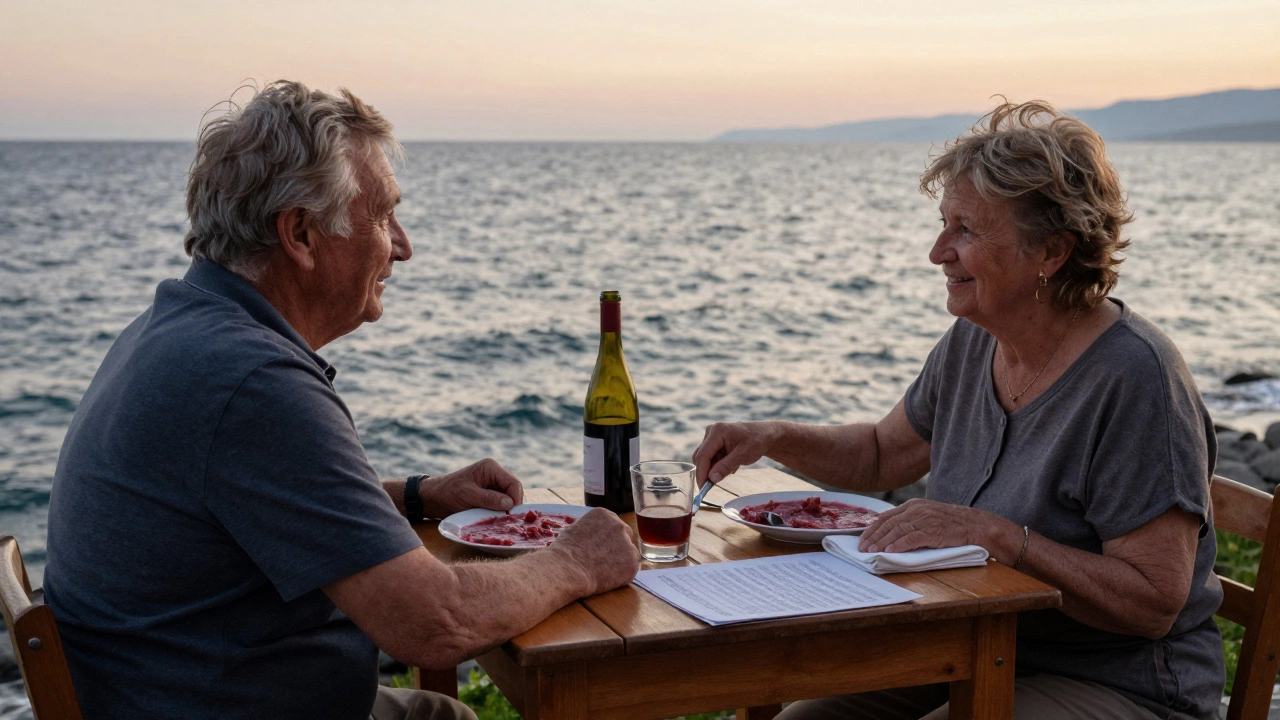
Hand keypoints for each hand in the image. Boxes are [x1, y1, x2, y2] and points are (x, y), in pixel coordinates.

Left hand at [419, 458, 522, 517]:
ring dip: (506, 510)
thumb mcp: (468, 496)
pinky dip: (500, 512)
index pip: (513, 483)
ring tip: (501, 521)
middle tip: (507, 520)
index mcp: (491, 468)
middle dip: (512, 505)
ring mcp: (493, 485)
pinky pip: (501, 504)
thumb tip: (510, 504)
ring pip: (509, 499)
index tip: (511, 515)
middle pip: (514, 491)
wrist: (432, 499)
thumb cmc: (447, 493)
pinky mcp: (490, 495)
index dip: (516, 499)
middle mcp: (495, 474)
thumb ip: (489, 499)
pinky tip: (496, 519)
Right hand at [550, 508, 638, 595]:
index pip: (613, 524)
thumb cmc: (564, 552)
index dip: (608, 537)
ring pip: (628, 553)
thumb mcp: (574, 529)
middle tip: (605, 559)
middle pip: (625, 535)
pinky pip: (630, 568)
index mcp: (605, 515)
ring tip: (601, 570)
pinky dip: (621, 574)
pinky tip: (607, 577)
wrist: (566, 569)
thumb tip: (590, 534)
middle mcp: (619, 525)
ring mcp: (627, 543)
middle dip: (618, 546)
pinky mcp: (632, 562)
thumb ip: (589, 529)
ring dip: (619, 561)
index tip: (601, 547)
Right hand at [692, 421, 779, 485]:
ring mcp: (711, 436)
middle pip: (701, 457)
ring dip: (715, 468)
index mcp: (718, 432)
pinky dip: (718, 464)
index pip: (703, 455)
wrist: (763, 435)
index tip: (702, 487)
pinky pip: (710, 457)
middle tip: (717, 483)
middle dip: (708, 471)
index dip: (701, 472)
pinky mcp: (713, 442)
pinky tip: (732, 463)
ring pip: (705, 459)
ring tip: (733, 467)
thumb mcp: (743, 456)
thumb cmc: (756, 442)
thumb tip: (711, 479)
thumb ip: (726, 467)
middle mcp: (711, 432)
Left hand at [857, 499, 1007, 554]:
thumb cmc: (951, 524)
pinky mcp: (933, 530)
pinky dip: (899, 545)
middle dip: (873, 537)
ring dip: (882, 542)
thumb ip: (910, 522)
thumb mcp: (927, 516)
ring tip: (872, 551)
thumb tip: (890, 536)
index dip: (872, 529)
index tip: (862, 540)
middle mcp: (916, 510)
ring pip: (897, 530)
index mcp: (913, 506)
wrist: (976, 524)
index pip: (886, 517)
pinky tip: (890, 551)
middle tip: (862, 548)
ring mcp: (925, 519)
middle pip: (888, 524)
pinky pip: (912, 537)